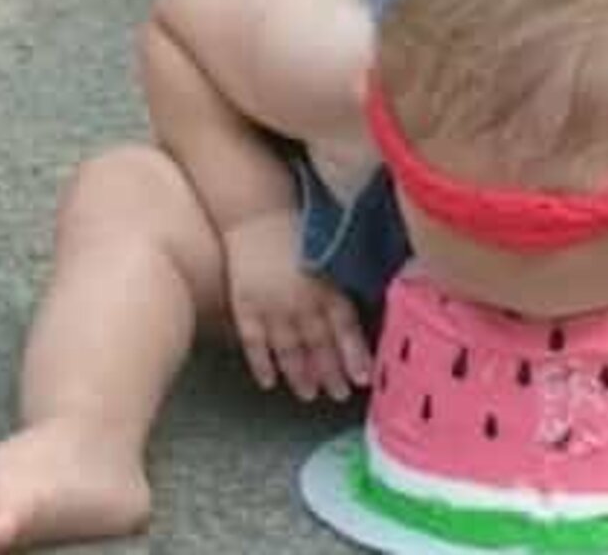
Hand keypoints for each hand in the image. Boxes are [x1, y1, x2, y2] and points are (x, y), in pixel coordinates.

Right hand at [224, 216, 371, 401]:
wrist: (256, 212)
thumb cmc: (299, 231)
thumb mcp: (330, 257)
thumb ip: (341, 289)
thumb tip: (358, 318)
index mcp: (326, 287)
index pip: (345, 329)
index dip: (355, 355)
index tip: (363, 380)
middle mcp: (302, 300)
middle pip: (319, 345)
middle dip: (331, 373)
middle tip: (339, 396)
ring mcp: (272, 305)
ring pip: (289, 349)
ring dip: (300, 375)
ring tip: (309, 395)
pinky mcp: (244, 305)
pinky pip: (254, 342)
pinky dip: (261, 363)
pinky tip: (269, 382)